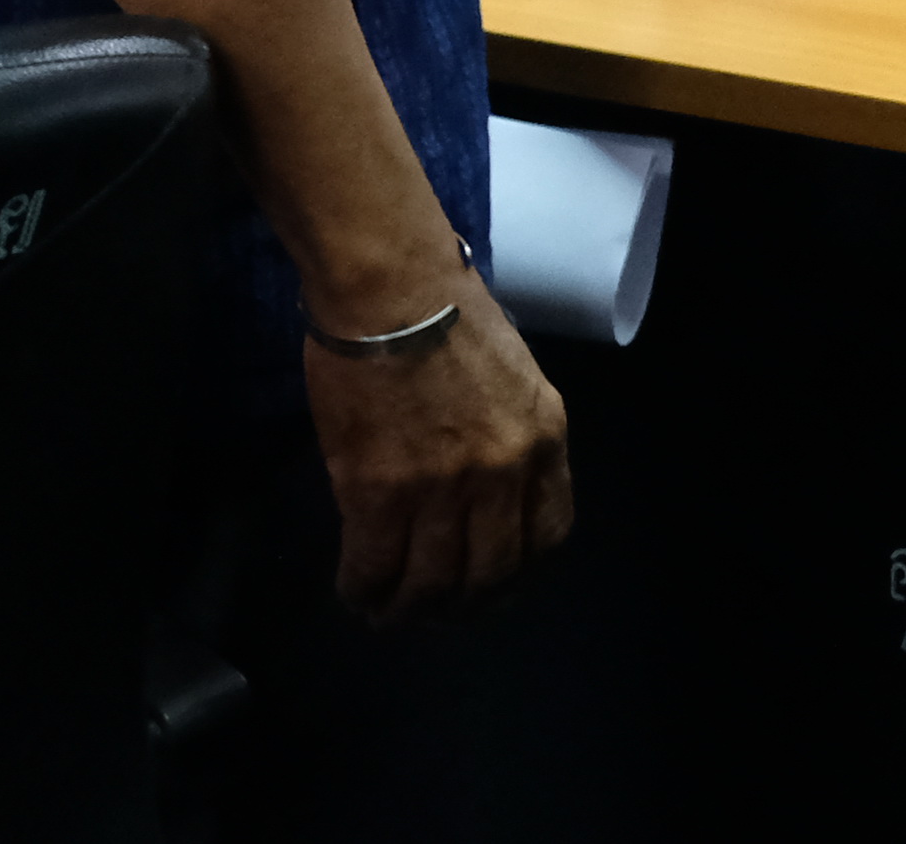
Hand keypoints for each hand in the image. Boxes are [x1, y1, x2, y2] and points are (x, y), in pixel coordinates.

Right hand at [302, 277, 572, 619]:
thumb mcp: (516, 379)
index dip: (519, 573)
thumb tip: (489, 494)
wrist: (391, 290)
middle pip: (490, 573)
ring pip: (431, 583)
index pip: (548, 534)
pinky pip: (374, 567)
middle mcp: (503, 473)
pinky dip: (363, 591)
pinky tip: (356, 593)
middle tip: (435, 614)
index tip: (493, 586)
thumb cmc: (449, 316)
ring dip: (407, 611)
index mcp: (544, 439)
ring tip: (387, 614)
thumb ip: (511, 439)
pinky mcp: (379, 492)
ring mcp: (442, 488)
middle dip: (462, 607)